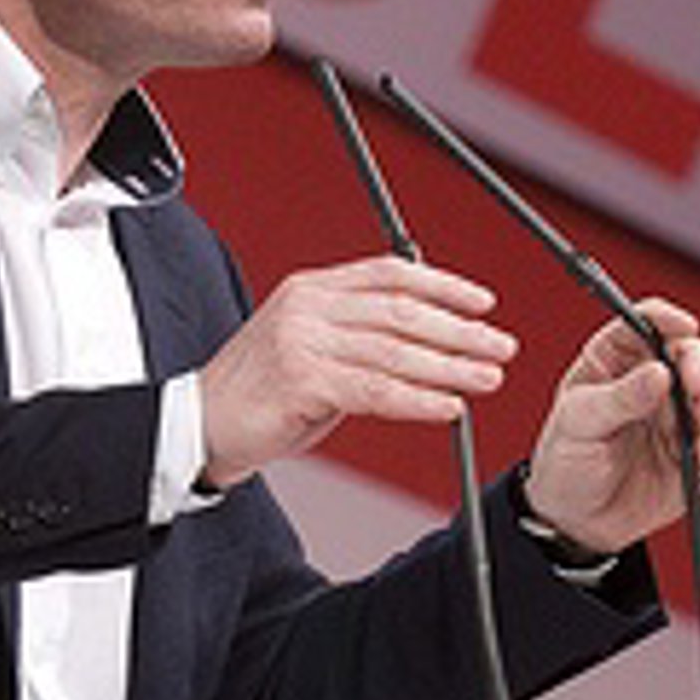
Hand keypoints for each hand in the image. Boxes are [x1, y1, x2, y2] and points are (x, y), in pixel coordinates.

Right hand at [200, 256, 516, 486]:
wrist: (200, 425)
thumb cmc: (260, 393)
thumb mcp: (311, 346)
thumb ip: (359, 334)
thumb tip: (428, 339)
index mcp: (311, 288)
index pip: (389, 273)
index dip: (443, 286)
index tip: (482, 303)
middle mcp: (307, 307)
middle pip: (400, 311)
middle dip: (459, 330)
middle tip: (499, 346)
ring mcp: (302, 342)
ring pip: (395, 352)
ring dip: (449, 367)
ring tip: (486, 379)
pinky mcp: (302, 381)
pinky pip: (376, 391)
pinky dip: (418, 399)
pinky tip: (447, 406)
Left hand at [523, 301, 699, 554]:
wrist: (573, 521)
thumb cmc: (565, 461)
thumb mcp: (579, 423)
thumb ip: (620, 397)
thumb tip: (660, 372)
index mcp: (614, 361)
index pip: (646, 323)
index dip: (668, 319)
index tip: (686, 327)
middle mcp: (650, 383)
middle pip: (689, 354)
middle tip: (697, 382)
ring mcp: (674, 417)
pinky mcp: (691, 454)